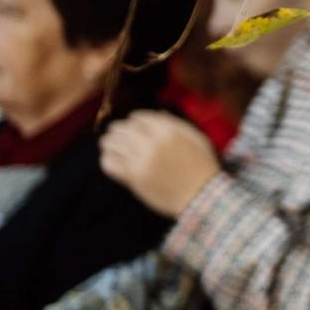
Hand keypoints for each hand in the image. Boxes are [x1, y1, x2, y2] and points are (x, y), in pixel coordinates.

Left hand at [99, 110, 221, 217]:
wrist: (202, 195)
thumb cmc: (202, 166)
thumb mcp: (196, 138)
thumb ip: (176, 124)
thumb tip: (158, 113)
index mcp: (168, 131)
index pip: (139, 118)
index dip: (134, 120)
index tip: (131, 124)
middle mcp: (152, 143)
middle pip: (123, 129)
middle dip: (117, 129)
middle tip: (114, 133)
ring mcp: (141, 161)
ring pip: (112, 145)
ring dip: (108, 142)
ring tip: (107, 144)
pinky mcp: (134, 178)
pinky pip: (110, 165)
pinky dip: (106, 160)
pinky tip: (109, 159)